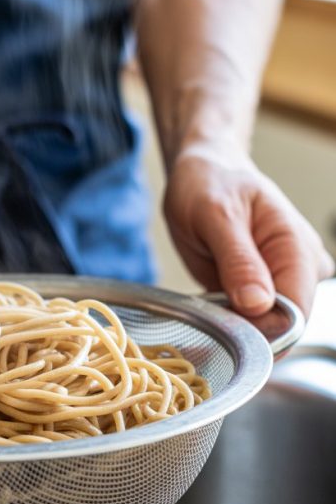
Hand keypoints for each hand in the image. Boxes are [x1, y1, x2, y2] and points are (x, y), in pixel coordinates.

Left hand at [163, 142, 334, 317]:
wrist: (203, 175)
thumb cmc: (210, 185)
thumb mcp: (216, 216)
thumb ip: (238, 260)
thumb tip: (258, 304)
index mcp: (297, 246)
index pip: (297, 309)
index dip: (266, 329)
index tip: (230, 328)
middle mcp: (299, 267)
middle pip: (283, 323)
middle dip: (246, 327)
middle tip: (210, 309)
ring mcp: (281, 280)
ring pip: (265, 325)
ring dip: (235, 324)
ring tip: (209, 298)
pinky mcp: (261, 290)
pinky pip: (249, 319)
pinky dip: (228, 319)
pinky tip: (211, 304)